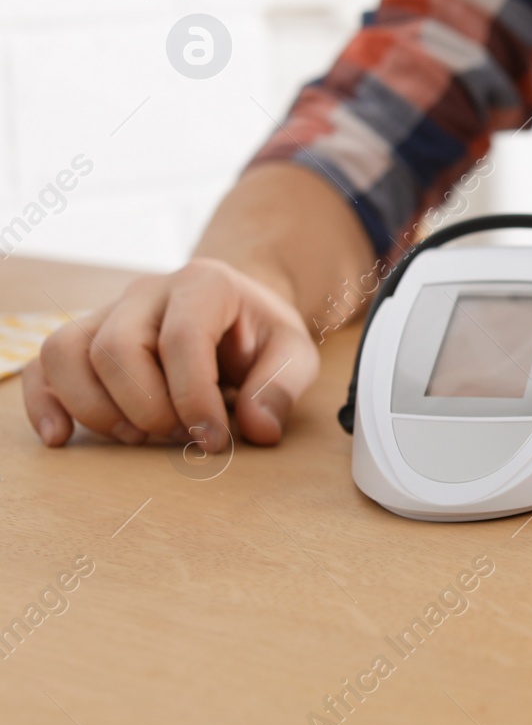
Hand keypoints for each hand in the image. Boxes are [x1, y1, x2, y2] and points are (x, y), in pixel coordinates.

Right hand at [22, 258, 319, 451]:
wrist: (235, 311)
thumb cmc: (261, 335)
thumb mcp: (294, 352)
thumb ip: (283, 386)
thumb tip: (258, 429)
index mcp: (205, 284)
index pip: (182, 339)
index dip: (194, 398)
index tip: (213, 440)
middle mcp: (148, 291)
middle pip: (116, 348)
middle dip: (147, 408)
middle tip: (181, 438)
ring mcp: (109, 311)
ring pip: (67, 352)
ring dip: (97, 409)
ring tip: (139, 438)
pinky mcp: (85, 337)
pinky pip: (45, 363)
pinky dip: (45, 402)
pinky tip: (62, 436)